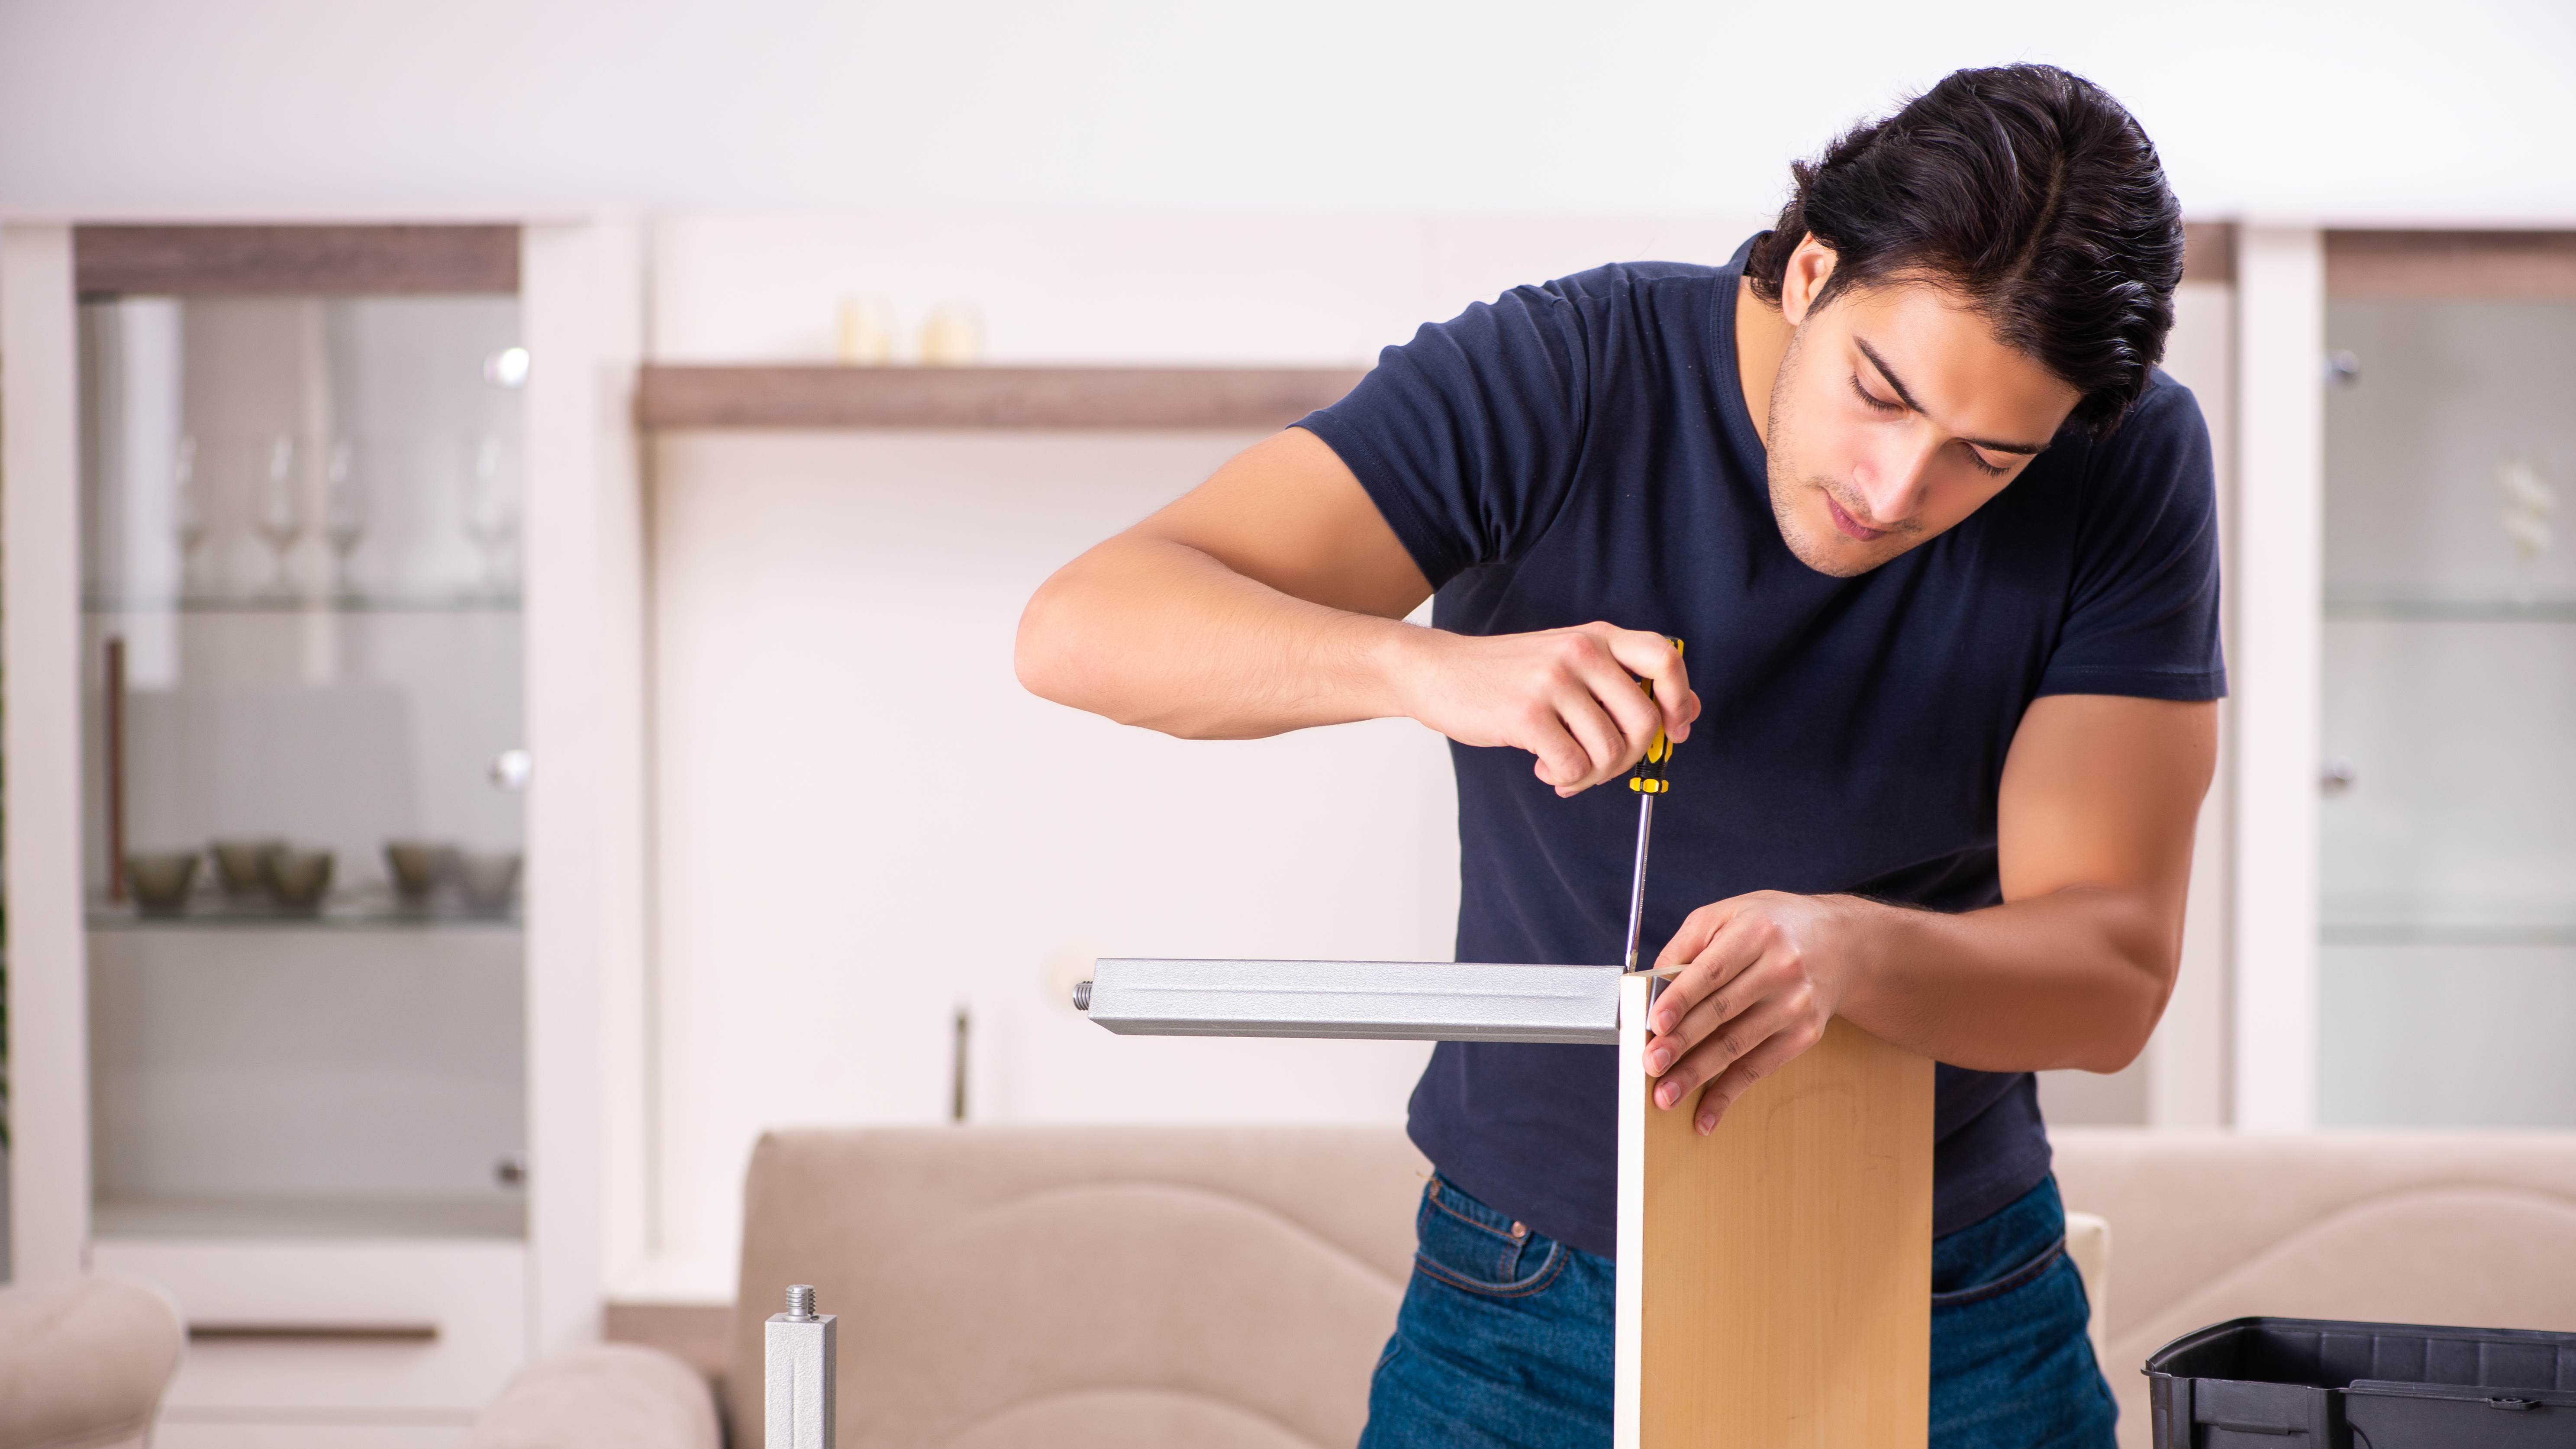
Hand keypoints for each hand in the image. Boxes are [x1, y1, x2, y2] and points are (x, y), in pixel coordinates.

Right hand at [1389, 623, 1698, 795]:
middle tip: (1601, 765)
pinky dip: (1564, 779)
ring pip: (1610, 751)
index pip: (1666, 658)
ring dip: (1593, 775)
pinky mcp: (1528, 714)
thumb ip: (1618, 681)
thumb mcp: (1566, 661)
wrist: (1437, 671)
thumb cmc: (1506, 674)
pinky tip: (1544, 768)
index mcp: (1597, 637)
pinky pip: (1574, 767)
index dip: (1680, 699)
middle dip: (1630, 758)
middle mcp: (1581, 652)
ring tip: (1565, 769)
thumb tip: (1684, 715)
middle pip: (1644, 722)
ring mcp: (1554, 681)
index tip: (1674, 729)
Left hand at [1641, 891, 1871, 1131]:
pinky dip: (1729, 1093)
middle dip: (1682, 1043)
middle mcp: (1780, 968)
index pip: (1712, 971)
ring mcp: (1795, 1004)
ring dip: (1698, 1075)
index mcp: (1756, 932)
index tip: (1653, 1024)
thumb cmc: (1773, 927)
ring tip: (1665, 1095)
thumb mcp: (1729, 914)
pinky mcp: (1805, 1034)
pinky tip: (1705, 1113)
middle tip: (1650, 1065)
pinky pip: (1759, 1068)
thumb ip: (1687, 944)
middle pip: (1722, 1012)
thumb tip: (1651, 986)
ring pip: (1738, 1046)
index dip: (1681, 999)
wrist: (1842, 943)